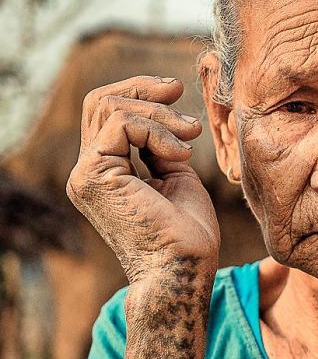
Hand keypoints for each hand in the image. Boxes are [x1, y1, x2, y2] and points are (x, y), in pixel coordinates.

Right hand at [66, 75, 220, 284]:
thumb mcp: (176, 177)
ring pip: (110, 108)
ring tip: (190, 134)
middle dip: (144, 89)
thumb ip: (160, 148)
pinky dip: (157, 130)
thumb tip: (163, 116)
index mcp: (104, 174)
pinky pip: (122, 124)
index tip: (177, 92)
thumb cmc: (187, 235)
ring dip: (159, 114)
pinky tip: (180, 155)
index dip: (140, 93)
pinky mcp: (93, 176)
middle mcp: (87, 173)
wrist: (183, 269)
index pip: (107, 115)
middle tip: (180, 93)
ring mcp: (86, 175)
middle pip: (101, 102)